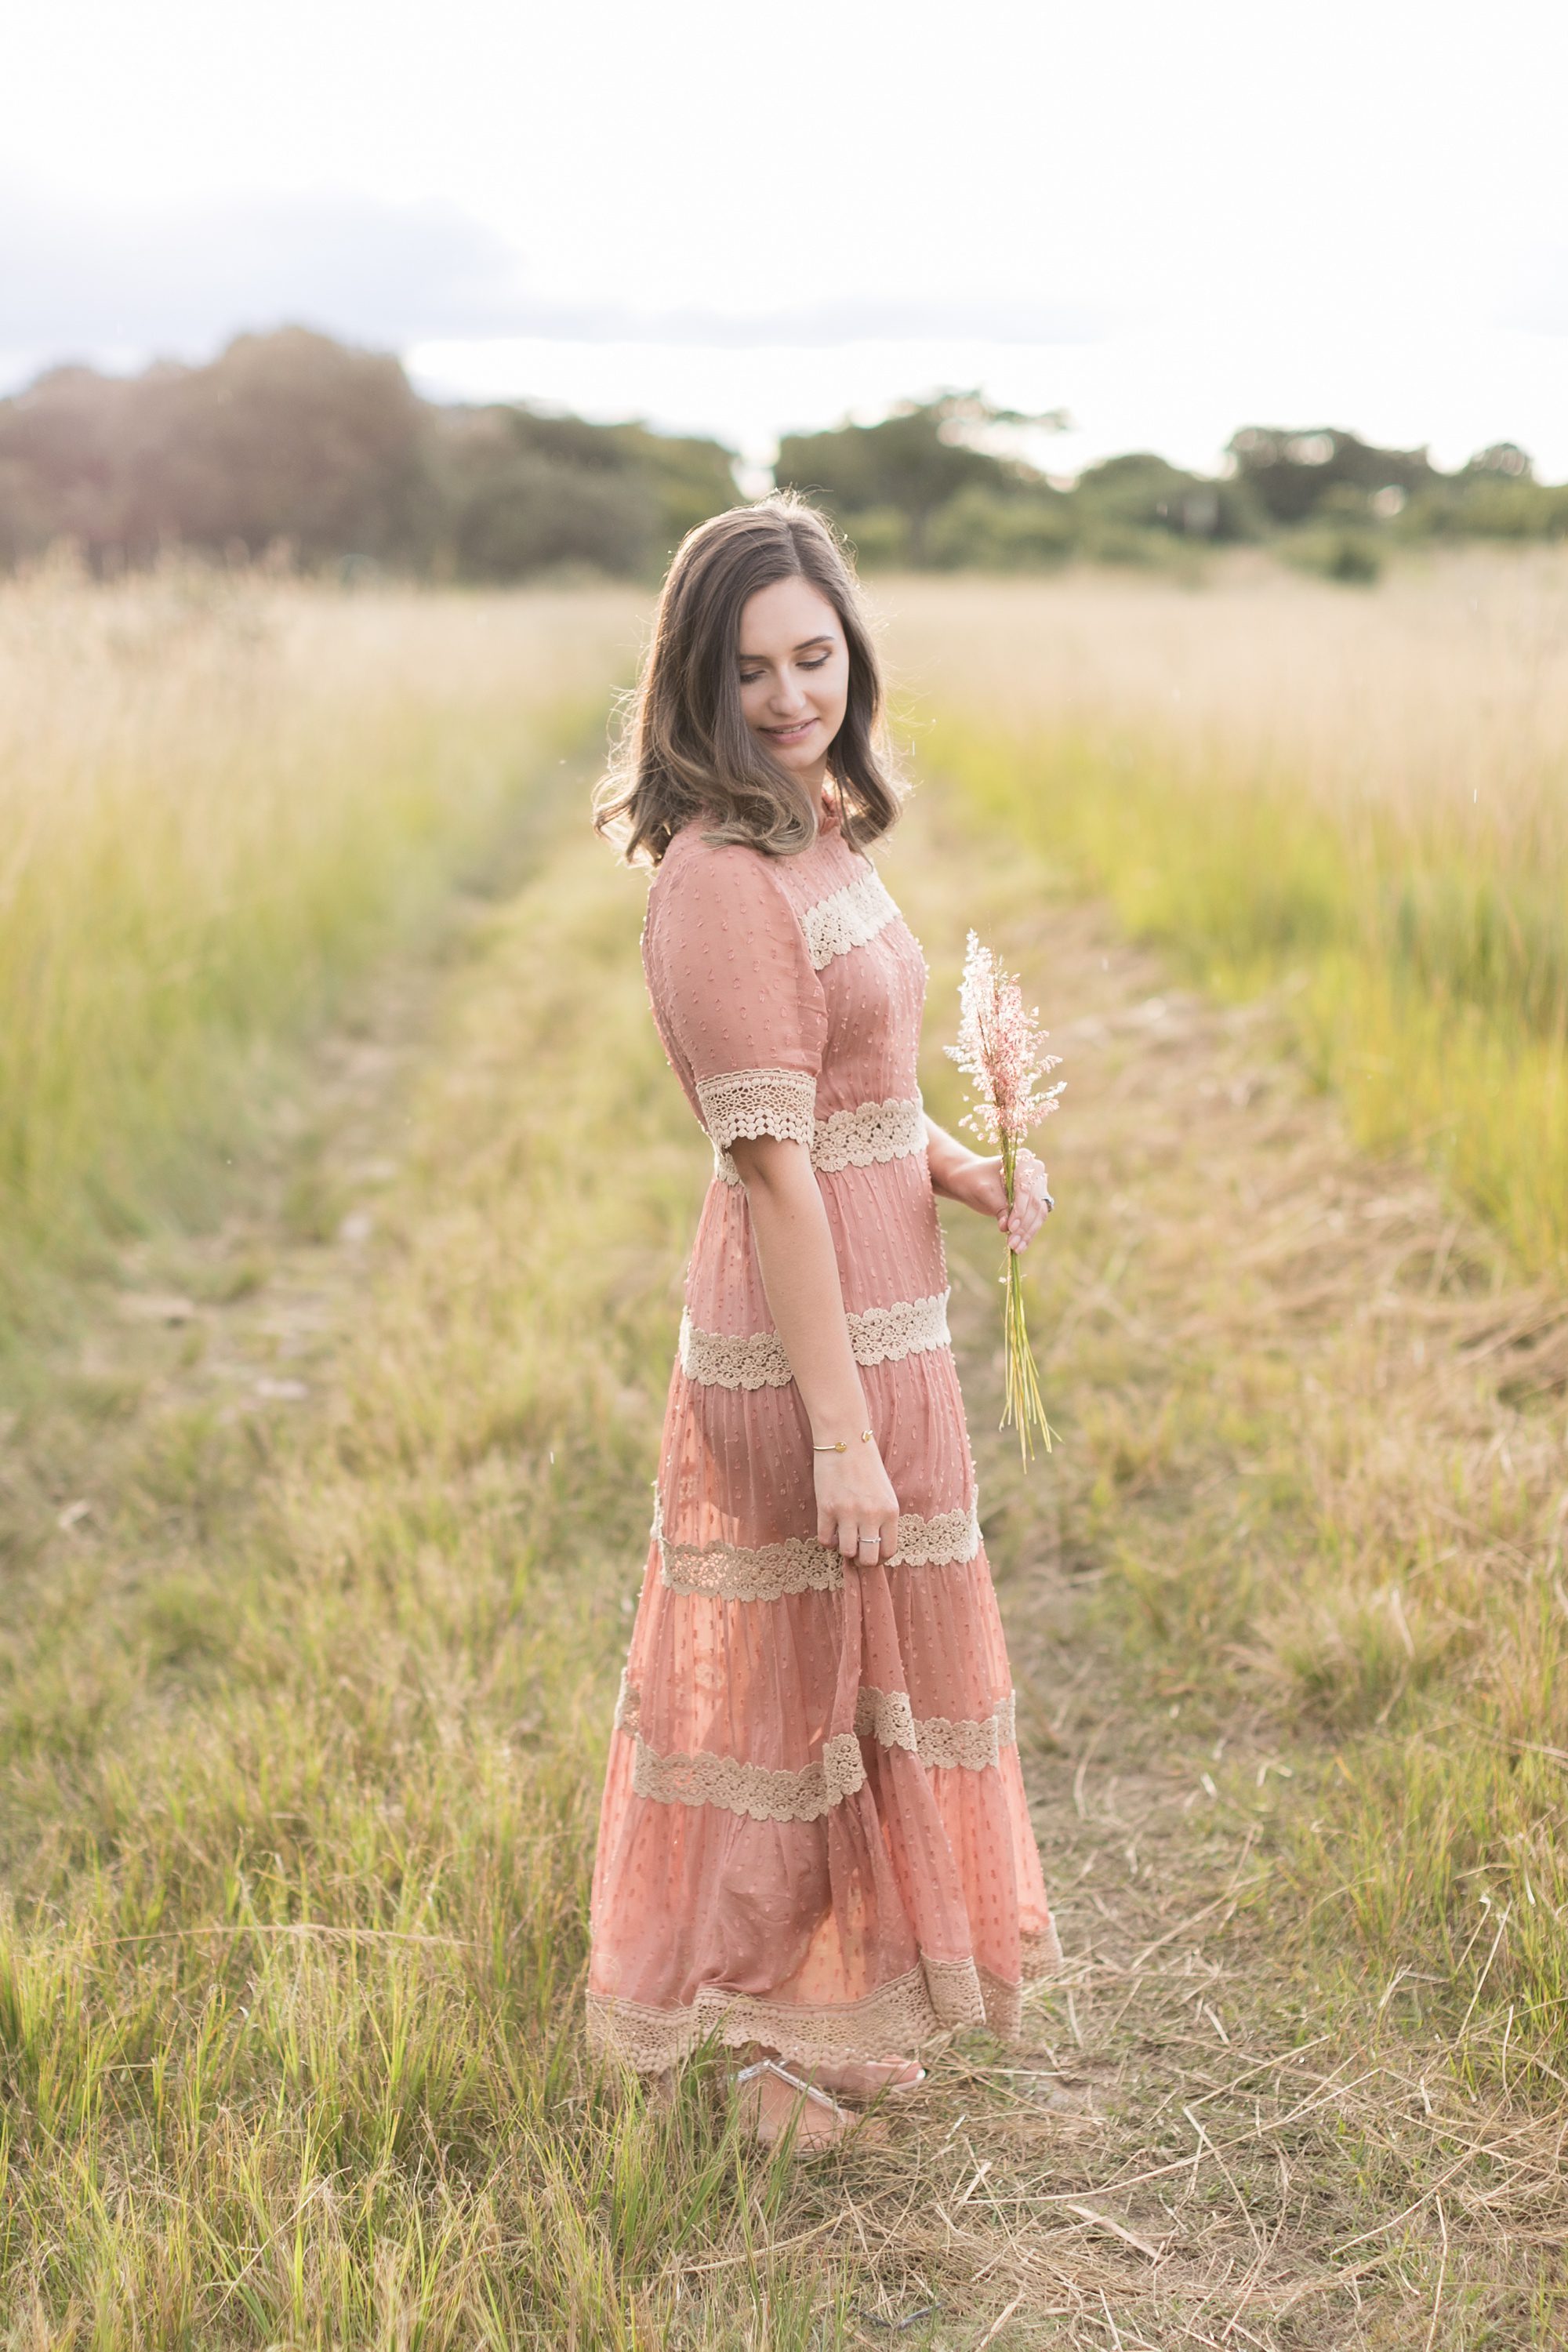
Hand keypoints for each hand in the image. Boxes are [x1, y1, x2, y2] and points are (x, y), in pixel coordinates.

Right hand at [814, 1437, 899, 1566]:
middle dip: (862, 1560)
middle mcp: (871, 1514)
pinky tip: (829, 1529)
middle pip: (869, 1559)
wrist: (844, 1439)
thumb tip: (873, 1545)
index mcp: (890, 1510)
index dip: (879, 1558)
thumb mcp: (885, 1492)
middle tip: (856, 1550)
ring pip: (847, 1552)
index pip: (889, 1551)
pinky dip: (827, 1540)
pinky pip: (825, 1540)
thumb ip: (882, 1517)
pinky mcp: (826, 1508)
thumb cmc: (866, 1464)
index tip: (871, 1552)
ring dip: (843, 1548)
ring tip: (842, 1536)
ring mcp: (848, 1512)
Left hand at [940, 1146, 1053, 1252]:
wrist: (970, 1180)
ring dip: (1027, 1233)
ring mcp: (1038, 1187)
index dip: (1020, 1209)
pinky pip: (1036, 1219)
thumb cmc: (973, 1180)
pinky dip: (1028, 1234)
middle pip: (1035, 1203)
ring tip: (1015, 1248)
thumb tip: (1006, 1227)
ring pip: (1038, 1214)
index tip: (1010, 1227)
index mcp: (1023, 1159)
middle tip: (1012, 1243)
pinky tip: (1020, 1247)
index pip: (1026, 1188)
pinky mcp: (1035, 1202)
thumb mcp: (982, 1190)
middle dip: (1023, 1226)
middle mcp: (1036, 1171)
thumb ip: (996, 1206)